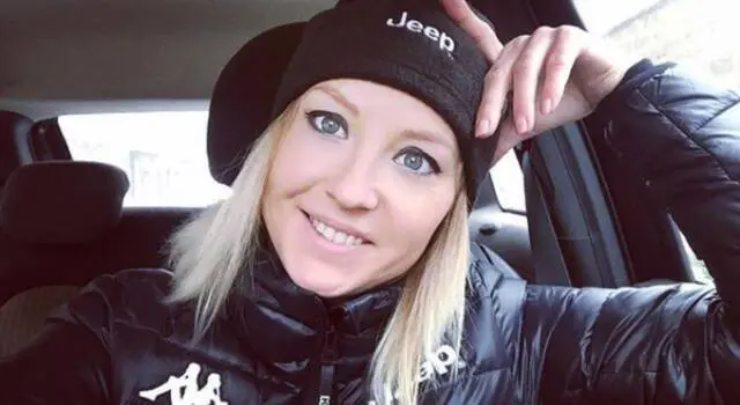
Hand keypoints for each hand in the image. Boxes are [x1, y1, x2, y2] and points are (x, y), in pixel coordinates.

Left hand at [441, 0, 629, 162]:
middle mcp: (523, 44)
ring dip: (523, 100)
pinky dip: (552, 85)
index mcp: (509, 58)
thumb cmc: (565, 100)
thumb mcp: (528, 123)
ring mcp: (546, 37)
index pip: (480, 38)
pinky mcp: (571, 37)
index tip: (445, 1)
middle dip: (490, 104)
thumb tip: (479, 162)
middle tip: (486, 131)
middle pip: (498, 71)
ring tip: (525, 125)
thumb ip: (503, 137)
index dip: (462, 17)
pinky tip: (550, 105)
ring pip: (526, 67)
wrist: (607, 96)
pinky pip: (557, 60)